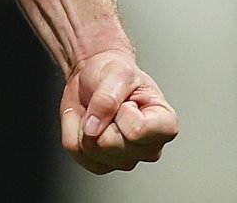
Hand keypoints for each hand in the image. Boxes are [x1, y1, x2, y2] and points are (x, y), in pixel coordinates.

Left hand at [60, 49, 177, 174]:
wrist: (96, 75)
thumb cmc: (115, 72)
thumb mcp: (117, 72)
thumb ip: (107, 98)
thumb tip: (92, 128)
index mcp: (164, 125)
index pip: (137, 131)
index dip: (122, 110)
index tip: (126, 99)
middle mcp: (149, 148)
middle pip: (109, 144)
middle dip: (100, 117)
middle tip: (109, 104)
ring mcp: (126, 160)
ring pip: (91, 151)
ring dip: (84, 123)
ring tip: (98, 110)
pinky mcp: (102, 164)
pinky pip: (76, 151)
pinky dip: (73, 130)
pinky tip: (87, 120)